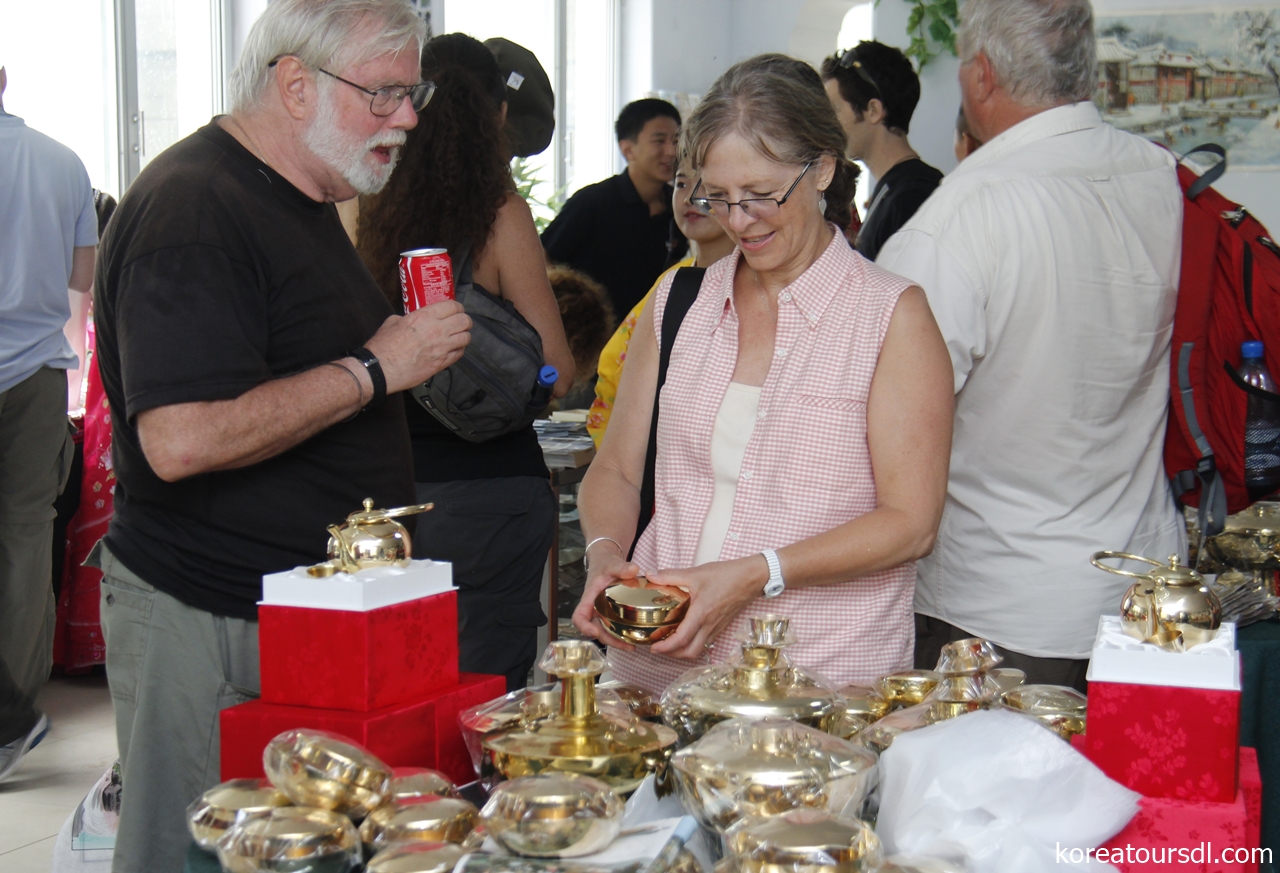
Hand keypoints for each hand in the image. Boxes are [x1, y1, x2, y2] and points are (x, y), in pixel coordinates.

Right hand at [365, 301, 471, 393]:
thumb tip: (411, 319)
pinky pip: (459, 354)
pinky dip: (459, 350)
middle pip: (464, 321)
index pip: (453, 306)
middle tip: (460, 322)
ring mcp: (441, 348)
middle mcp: (437, 330)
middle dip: (464, 320)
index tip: (456, 310)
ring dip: (464, 336)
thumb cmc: (383, 346)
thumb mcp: (393, 322)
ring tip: (458, 336)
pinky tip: (453, 349)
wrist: (380, 368)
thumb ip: (407, 318)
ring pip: (466, 338)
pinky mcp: (441, 363)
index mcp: (425, 316)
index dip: (457, 307)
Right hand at [571, 546, 641, 651]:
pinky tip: (634, 638)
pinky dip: (621, 635)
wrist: (606, 562)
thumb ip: (621, 567)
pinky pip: (613, 627)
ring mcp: (601, 612)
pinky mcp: (610, 613)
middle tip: (626, 645)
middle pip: (594, 630)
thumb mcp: (612, 563)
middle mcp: (593, 608)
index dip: (583, 626)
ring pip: (605, 631)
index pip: (579, 616)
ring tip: (632, 646)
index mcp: (589, 598)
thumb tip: (633, 569)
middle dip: (608, 640)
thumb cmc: (605, 564)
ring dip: (616, 641)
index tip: (594, 632)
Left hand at [646, 555, 767, 659]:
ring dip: (683, 651)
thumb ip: (671, 575)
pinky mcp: (722, 626)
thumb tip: (651, 575)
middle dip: (673, 655)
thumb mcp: (695, 573)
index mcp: (701, 614)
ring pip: (699, 649)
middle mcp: (709, 625)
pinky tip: (687, 633)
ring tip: (670, 643)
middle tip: (659, 648)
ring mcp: (717, 627)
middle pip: (691, 652)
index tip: (653, 647)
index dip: (666, 647)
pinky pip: (706, 641)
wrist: (751, 578)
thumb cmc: (726, 575)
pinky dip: (694, 643)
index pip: (682, 639)